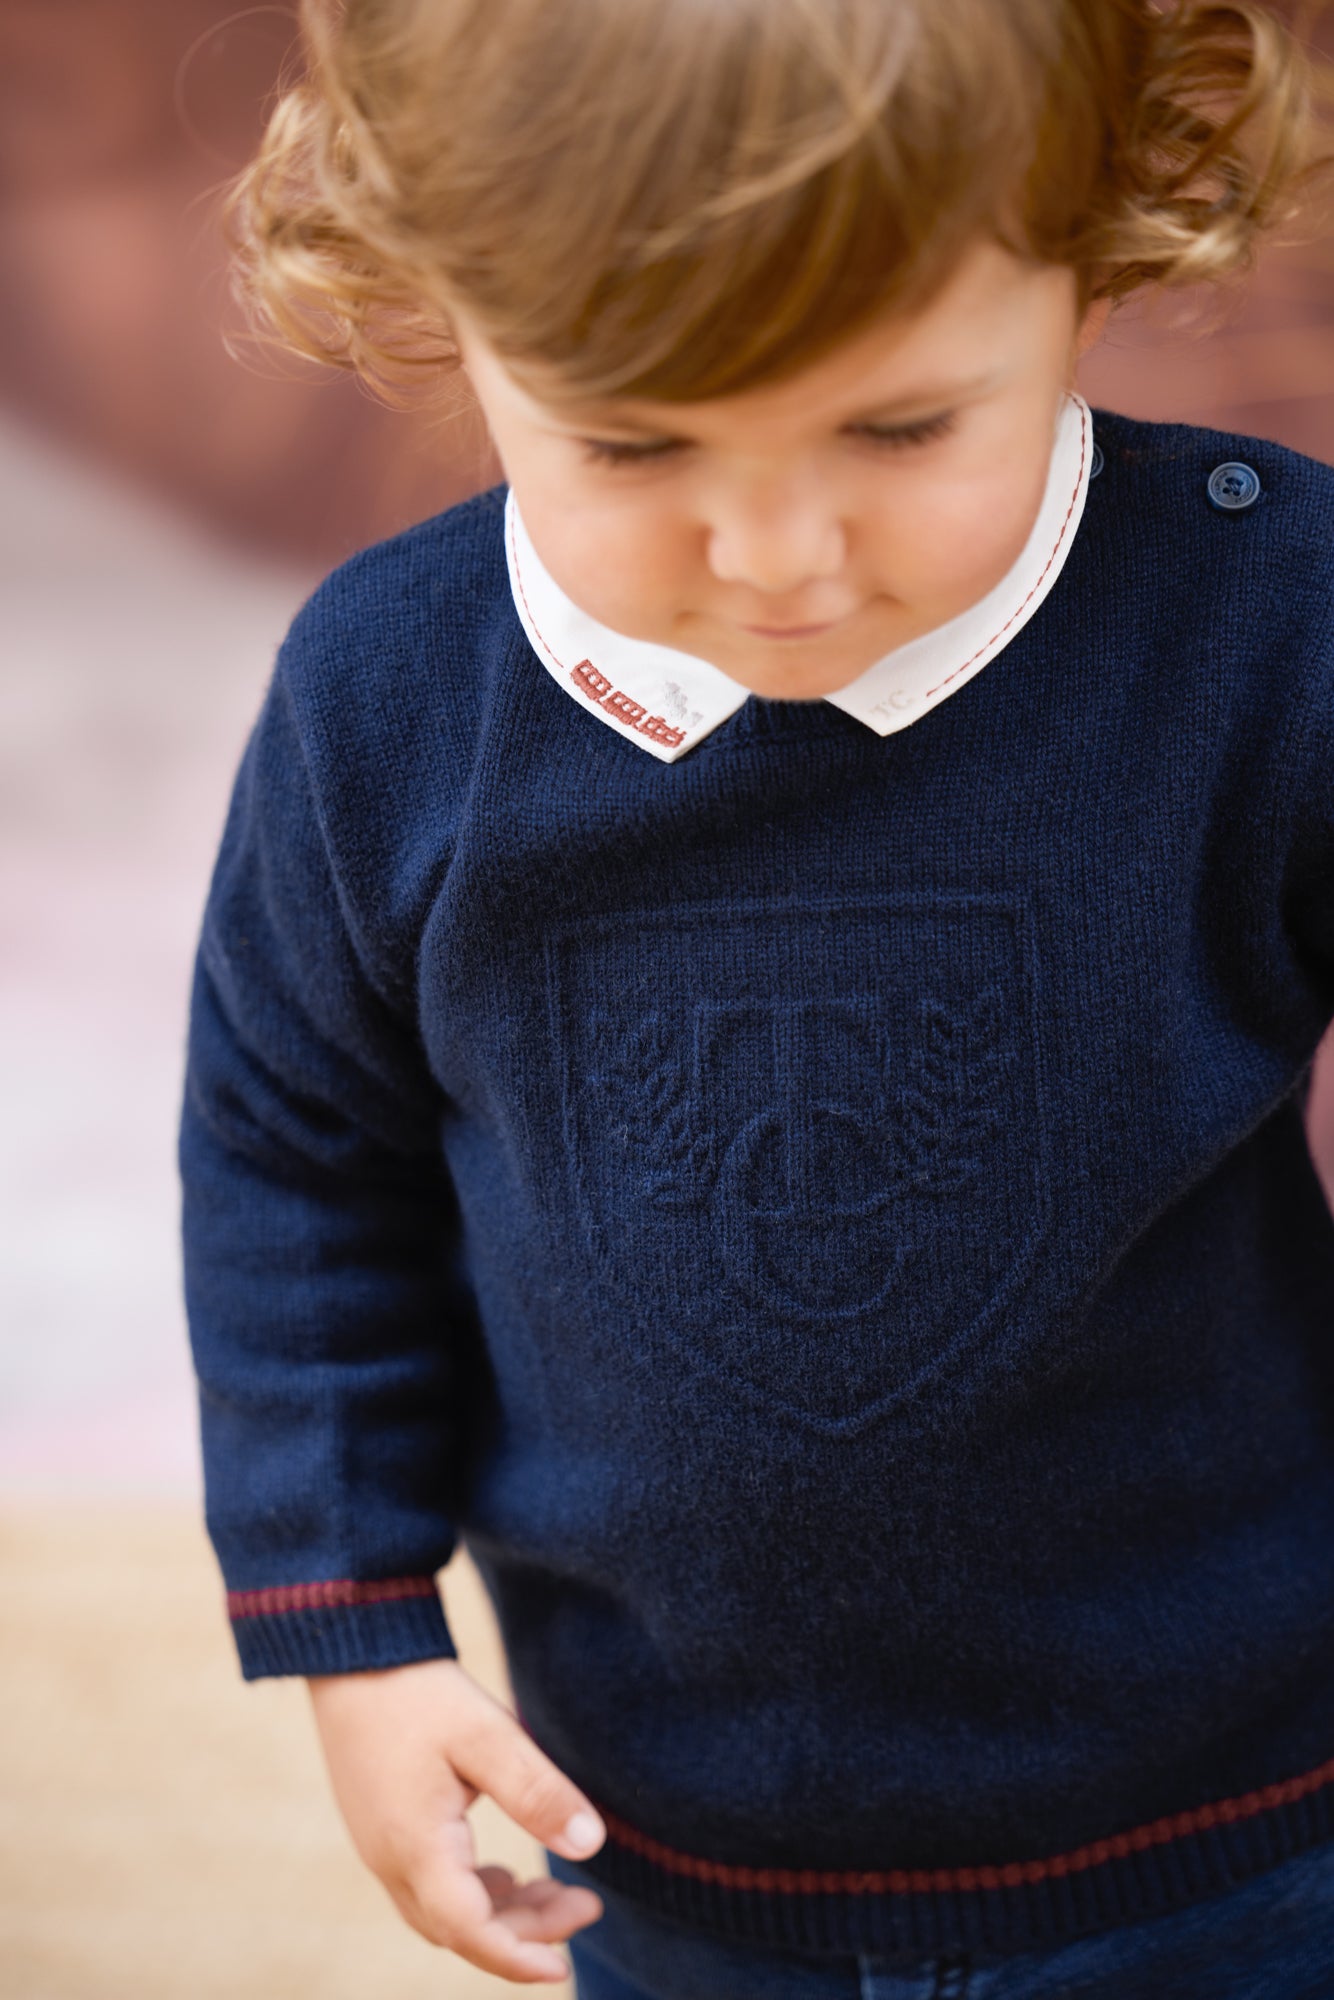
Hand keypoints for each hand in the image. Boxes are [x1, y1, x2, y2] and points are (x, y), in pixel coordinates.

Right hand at [307, 1657, 606, 1983]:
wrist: (351, 1654)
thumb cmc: (417, 1692)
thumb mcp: (487, 1736)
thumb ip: (537, 1793)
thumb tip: (590, 1847)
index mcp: (416, 1847)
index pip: (469, 1931)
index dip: (518, 1957)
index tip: (563, 1969)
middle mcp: (390, 1861)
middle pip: (460, 1930)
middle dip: (524, 1934)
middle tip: (586, 1906)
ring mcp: (381, 1847)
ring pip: (444, 1912)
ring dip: (501, 1915)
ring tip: (557, 1893)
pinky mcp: (382, 1828)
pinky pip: (429, 1888)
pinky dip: (474, 1894)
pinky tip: (504, 1873)